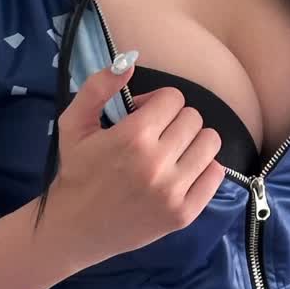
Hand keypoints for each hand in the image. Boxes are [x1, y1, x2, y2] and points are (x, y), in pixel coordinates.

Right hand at [45, 54, 225, 268]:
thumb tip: (128, 62)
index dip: (157, 103)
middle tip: (155, 137)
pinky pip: (216, 174)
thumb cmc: (76, 172)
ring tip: (171, 152)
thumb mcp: (73, 124)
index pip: (174, 98)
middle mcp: (157, 163)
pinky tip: (181, 172)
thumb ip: (98, 87)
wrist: (75, 227)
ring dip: (193, 142)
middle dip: (174, 121)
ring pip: (210, 142)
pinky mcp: (184, 213)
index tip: (141, 118)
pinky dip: (203, 168)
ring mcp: (173, 191)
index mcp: (133, 137)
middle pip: (194, 118)